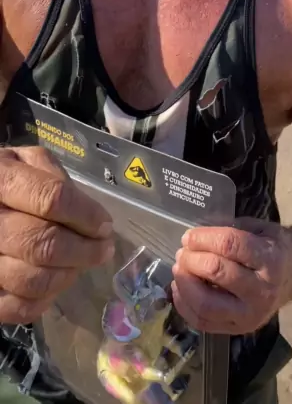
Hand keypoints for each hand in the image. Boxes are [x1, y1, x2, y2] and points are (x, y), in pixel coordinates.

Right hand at [0, 146, 113, 323]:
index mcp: (2, 180)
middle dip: (85, 250)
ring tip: (80, 263)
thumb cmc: (4, 182)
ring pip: (34, 279)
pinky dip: (45, 298)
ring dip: (68, 274)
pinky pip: (19, 307)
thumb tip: (90, 212)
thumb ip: (54, 178)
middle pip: (44, 244)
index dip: (86, 216)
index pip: (52, 200)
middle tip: (104, 249)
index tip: (105, 225)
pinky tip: (56, 279)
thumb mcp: (24, 161)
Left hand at [171, 218, 291, 334]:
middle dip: (192, 259)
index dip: (204, 238)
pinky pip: (203, 322)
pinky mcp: (238, 330)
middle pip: (217, 273)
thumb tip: (195, 235)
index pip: (230, 246)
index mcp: (270, 259)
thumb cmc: (275, 246)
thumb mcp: (260, 229)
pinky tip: (179, 289)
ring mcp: (250, 315)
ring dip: (185, 284)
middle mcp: (262, 291)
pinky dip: (185, 306)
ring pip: (206, 304)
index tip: (188, 236)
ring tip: (179, 268)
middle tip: (182, 251)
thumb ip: (231, 230)